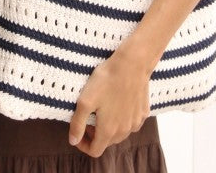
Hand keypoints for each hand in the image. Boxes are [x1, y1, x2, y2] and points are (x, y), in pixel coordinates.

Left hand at [67, 38, 151, 157]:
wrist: (132, 64)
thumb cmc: (106, 80)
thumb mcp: (85, 100)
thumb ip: (77, 123)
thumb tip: (73, 141)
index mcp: (108, 130)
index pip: (95, 151)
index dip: (83, 144)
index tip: (78, 132)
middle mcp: (124, 131)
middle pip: (106, 142)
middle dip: (95, 134)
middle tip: (88, 118)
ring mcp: (135, 122)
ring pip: (119, 133)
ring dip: (108, 127)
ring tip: (101, 109)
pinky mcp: (143, 112)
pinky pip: (130, 123)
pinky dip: (121, 119)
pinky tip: (116, 103)